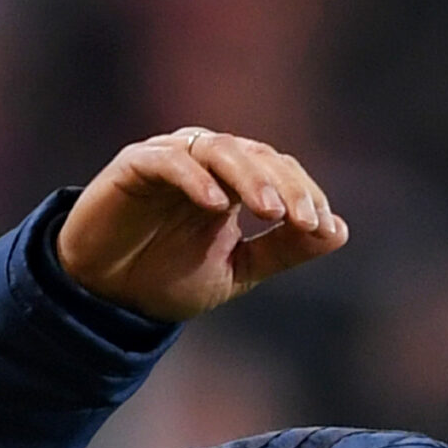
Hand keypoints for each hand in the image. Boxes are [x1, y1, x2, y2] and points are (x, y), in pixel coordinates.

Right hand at [56, 129, 349, 321]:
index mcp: (235, 181)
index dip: (307, 196)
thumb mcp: (238, 271)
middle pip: (258, 156)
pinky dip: (194, 177)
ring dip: (250, 177)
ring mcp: (170, 158)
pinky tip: (216, 204)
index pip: (282, 173)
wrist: (108, 297)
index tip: (324, 229)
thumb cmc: (168, 277)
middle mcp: (206, 162)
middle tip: (305, 222)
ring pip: (220, 150)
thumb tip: (339, 232)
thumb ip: (284, 250)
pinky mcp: (133, 165)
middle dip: (288, 188)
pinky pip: (168, 161)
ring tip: (271, 211)